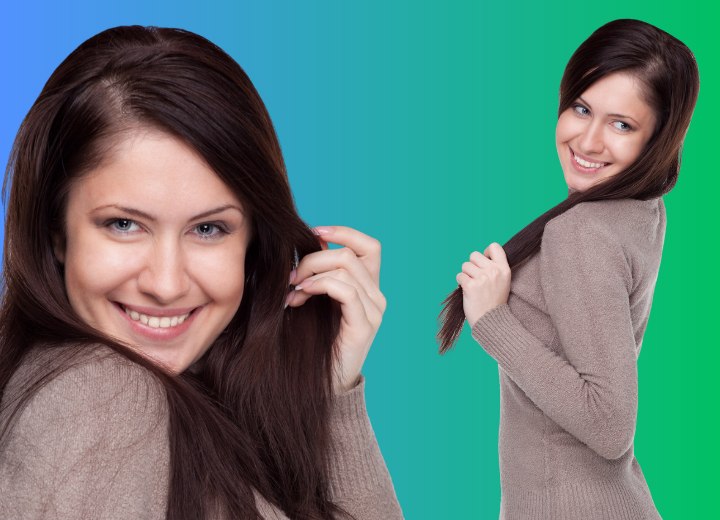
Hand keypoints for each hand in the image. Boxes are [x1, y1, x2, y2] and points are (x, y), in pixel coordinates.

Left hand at [286, 226, 384, 393]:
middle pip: (350, 253)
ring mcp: (374, 311)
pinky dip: (320, 285)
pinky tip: (301, 295)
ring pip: (346, 267)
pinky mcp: (364, 326)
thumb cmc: (315, 342)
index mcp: (368, 287)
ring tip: (292, 291)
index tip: (313, 232)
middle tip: (291, 276)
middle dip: (314, 257)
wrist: (323, 384)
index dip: (344, 233)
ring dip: (312, 272)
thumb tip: (315, 238)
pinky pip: (347, 291)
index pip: (369, 246)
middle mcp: (377, 296)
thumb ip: (320, 270)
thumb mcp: (316, 298)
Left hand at [456, 243, 510, 326]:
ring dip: (466, 274)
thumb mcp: (503, 282)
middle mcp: (493, 271)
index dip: (486, 252)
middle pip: (474, 255)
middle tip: (476, 278)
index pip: (494, 246)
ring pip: (465, 265)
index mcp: (504, 269)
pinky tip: (467, 290)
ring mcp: (482, 278)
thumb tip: (481, 256)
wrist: (492, 320)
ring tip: (473, 286)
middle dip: (472, 265)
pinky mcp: (471, 285)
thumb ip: (495, 268)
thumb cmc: (495, 301)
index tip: (484, 262)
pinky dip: (460, 282)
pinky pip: (459, 276)